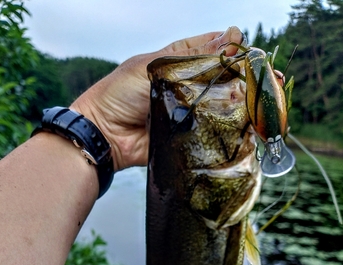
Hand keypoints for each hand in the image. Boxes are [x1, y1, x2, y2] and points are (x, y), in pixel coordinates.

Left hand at [71, 26, 242, 171]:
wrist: (103, 135)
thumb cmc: (118, 94)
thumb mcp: (152, 67)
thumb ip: (188, 58)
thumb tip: (227, 39)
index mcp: (168, 65)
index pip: (200, 49)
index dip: (220, 45)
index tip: (239, 42)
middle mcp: (179, 87)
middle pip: (211, 77)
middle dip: (230, 73)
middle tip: (250, 71)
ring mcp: (183, 112)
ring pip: (212, 104)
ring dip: (228, 99)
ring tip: (247, 94)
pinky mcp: (184, 135)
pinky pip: (204, 130)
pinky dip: (219, 125)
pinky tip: (236, 119)